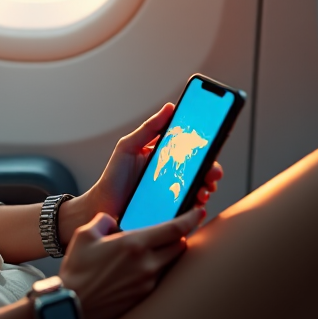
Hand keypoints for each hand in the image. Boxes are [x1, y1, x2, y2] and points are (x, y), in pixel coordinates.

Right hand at [58, 208, 203, 318]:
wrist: (73, 304)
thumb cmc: (77, 269)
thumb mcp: (84, 235)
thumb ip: (102, 220)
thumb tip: (111, 219)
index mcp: (134, 244)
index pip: (175, 229)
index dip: (191, 218)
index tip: (198, 212)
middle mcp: (147, 264)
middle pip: (180, 246)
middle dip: (180, 237)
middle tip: (175, 231)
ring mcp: (148, 282)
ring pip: (170, 263)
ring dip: (168, 254)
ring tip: (155, 251)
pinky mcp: (144, 297)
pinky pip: (159, 278)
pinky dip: (156, 270)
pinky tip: (141, 269)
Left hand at [59, 104, 223, 240]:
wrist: (104, 204)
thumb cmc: (115, 175)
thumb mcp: (128, 146)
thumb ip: (148, 128)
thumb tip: (170, 107)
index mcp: (166, 156)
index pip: (191, 149)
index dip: (206, 146)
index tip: (213, 144)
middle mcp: (174, 173)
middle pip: (202, 170)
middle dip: (212, 170)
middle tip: (213, 173)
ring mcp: (175, 192)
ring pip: (200, 189)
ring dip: (207, 189)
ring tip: (203, 191)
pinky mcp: (172, 210)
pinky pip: (191, 209)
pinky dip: (197, 207)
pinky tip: (196, 206)